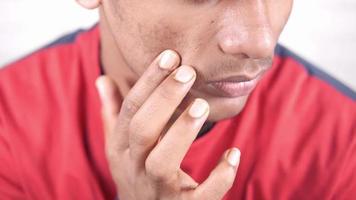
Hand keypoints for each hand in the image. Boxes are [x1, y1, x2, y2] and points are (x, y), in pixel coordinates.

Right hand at [96, 50, 240, 199]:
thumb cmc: (135, 173)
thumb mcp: (119, 146)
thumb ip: (113, 114)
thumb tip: (102, 80)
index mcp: (120, 149)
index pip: (130, 110)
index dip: (148, 81)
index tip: (170, 56)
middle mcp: (134, 167)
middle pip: (142, 131)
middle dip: (163, 99)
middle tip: (188, 71)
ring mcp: (157, 191)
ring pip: (162, 163)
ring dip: (181, 132)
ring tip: (202, 105)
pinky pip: (202, 196)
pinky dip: (219, 177)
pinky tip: (233, 153)